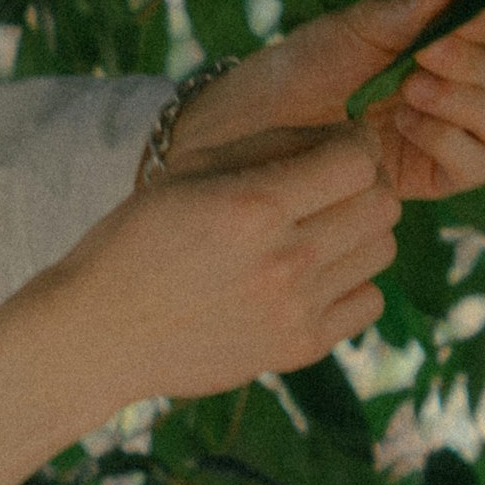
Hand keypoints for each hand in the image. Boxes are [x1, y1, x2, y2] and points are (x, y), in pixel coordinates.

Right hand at [0, 129, 398, 484]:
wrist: (102, 332)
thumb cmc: (138, 239)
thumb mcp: (189, 173)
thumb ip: (267, 148)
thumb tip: (338, 136)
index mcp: (253, 206)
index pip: (357, 160)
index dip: (350, 145)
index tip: (331, 147)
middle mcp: (285, 260)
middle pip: (382, 204)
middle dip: (362, 184)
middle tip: (328, 187)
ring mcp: (297, 310)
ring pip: (382, 251)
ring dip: (359, 231)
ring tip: (317, 230)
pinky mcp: (300, 348)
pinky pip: (370, 301)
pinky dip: (352, 282)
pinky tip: (312, 275)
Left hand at [168, 0, 484, 201]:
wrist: (257, 125)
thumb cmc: (302, 68)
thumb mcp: (348, 30)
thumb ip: (399, 15)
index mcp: (444, 47)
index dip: (481, 29)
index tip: (442, 26)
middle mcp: (458, 91)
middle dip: (474, 67)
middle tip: (424, 57)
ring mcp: (450, 136)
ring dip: (469, 105)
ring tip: (412, 91)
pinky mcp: (434, 177)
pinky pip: (475, 167)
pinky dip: (451, 142)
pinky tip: (407, 124)